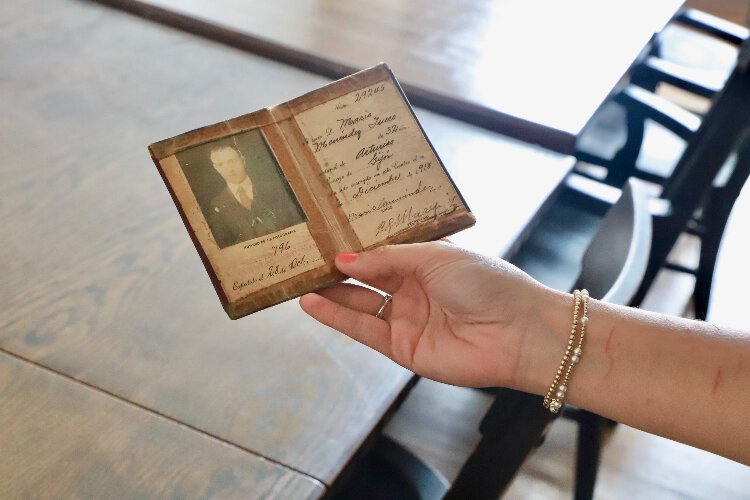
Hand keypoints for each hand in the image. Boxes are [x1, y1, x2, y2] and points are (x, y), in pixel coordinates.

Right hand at [300, 241, 567, 388]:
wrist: (519, 332)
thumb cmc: (487, 282)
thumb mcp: (435, 257)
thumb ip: (387, 259)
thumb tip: (345, 259)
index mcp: (426, 262)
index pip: (381, 252)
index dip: (354, 246)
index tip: (323, 235)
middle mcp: (414, 290)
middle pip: (366, 279)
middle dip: (336, 270)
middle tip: (302, 258)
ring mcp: (407, 319)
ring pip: (359, 305)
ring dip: (330, 294)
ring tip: (298, 280)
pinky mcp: (403, 348)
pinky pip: (364, 330)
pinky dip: (337, 318)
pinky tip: (313, 303)